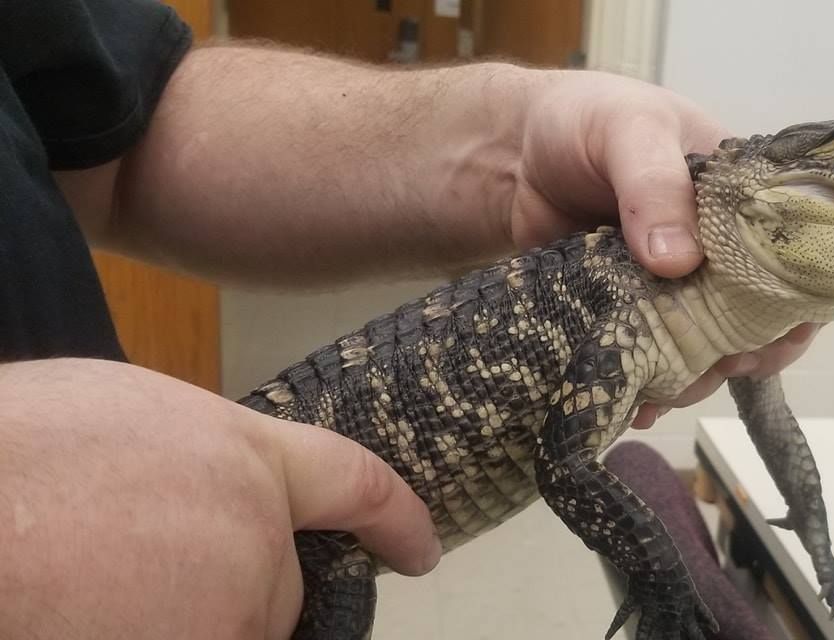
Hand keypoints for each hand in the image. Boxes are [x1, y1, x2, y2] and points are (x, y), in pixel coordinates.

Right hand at [0, 359, 439, 638]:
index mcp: (246, 459)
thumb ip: (195, 460)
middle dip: (223, 583)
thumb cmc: (18, 451)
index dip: (396, 518)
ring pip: (229, 632)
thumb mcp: (125, 415)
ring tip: (86, 585)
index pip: (356, 484)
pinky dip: (148, 633)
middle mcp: (259, 542)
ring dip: (177, 617)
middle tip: (124, 561)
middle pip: (276, 586)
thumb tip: (202, 490)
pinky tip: (84, 612)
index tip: (418, 550)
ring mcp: (231, 615)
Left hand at [511, 72, 820, 419]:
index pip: (793, 256)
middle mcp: (717, 249)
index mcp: (740, 199)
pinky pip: (650, 360)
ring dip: (692, 377)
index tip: (771, 336)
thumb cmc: (583, 121)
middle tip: (714, 368)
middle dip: (743, 352)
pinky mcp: (627, 314)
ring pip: (704, 348)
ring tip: (663, 390)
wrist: (508, 151)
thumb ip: (654, 184)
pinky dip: (647, 387)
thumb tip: (679, 261)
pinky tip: (634, 403)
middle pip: (755, 316)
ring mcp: (673, 287)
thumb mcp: (628, 130)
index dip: (793, 301)